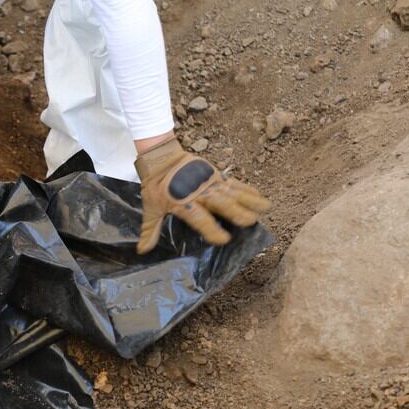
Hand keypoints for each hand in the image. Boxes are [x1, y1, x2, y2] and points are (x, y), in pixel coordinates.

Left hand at [135, 136, 270, 252]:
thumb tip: (142, 251)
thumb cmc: (155, 185)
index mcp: (182, 203)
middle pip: (221, 203)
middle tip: (251, 222)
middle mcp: (199, 192)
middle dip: (236, 212)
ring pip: (232, 192)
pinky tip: (259, 196)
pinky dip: (247, 189)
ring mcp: (209, 181)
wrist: (160, 157)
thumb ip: (150, 230)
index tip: (224, 239)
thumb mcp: (150, 208)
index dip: (212, 229)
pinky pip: (234, 183)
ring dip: (249, 200)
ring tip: (265, 208)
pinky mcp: (215, 174)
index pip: (200, 218)